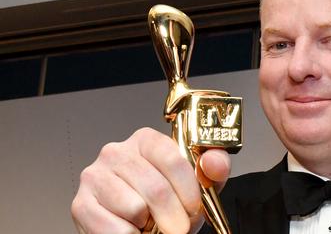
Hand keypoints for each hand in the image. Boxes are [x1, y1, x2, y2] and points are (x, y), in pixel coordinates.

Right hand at [71, 127, 230, 233]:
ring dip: (149, 226)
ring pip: (135, 208)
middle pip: (156, 188)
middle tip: (178, 228)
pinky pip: (115, 229)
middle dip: (174, 216)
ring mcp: (95, 176)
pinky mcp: (80, 204)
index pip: (173, 159)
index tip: (195, 210)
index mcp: (145, 140)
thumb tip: (214, 163)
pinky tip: (133, 229)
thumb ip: (213, 168)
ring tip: (150, 223)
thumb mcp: (197, 183)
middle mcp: (116, 152)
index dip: (189, 191)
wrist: (138, 225)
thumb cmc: (167, 200)